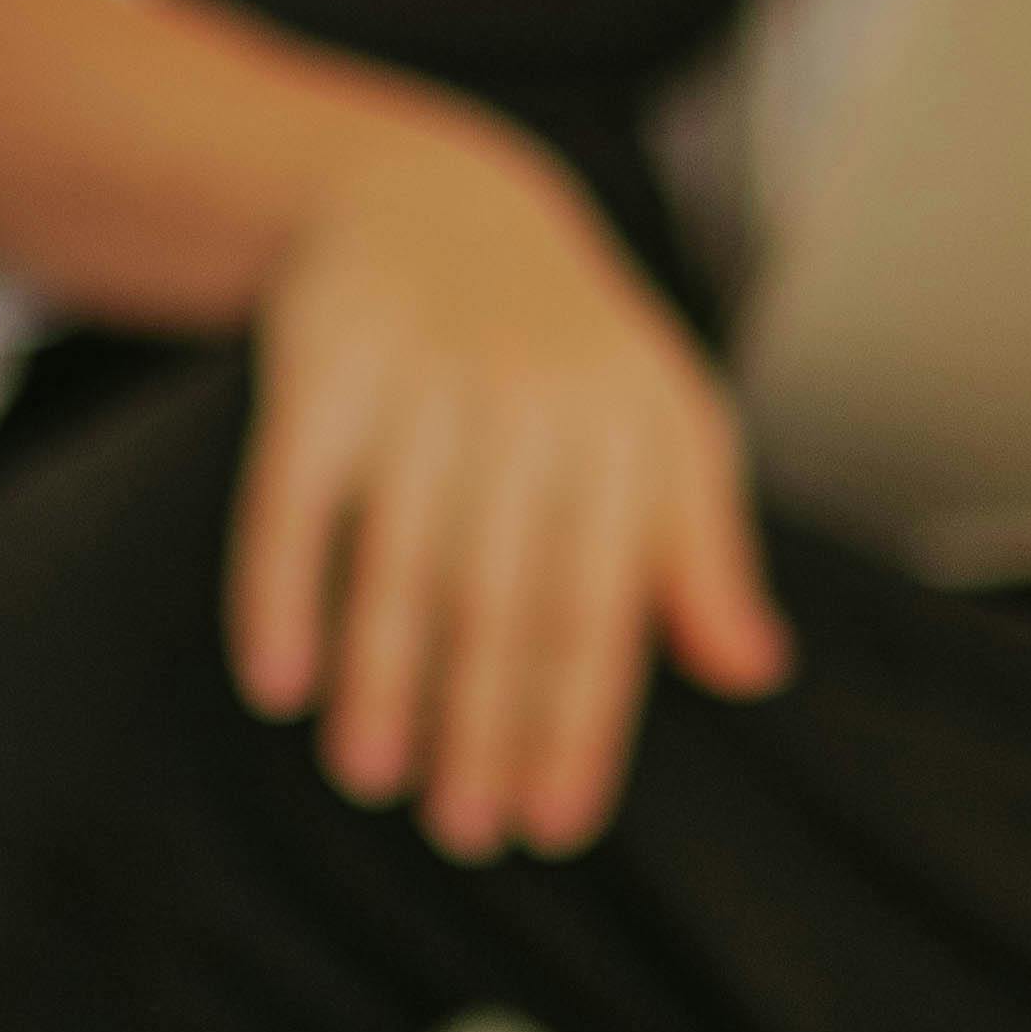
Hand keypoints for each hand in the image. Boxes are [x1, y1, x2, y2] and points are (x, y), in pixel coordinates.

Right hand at [229, 110, 790, 857]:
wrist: (435, 200)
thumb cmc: (566, 349)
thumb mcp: (661, 425)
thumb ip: (701, 549)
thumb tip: (752, 671)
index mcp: (625, 428)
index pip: (602, 604)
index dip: (577, 724)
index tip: (553, 823)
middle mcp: (527, 401)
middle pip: (502, 595)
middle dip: (481, 725)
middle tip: (462, 832)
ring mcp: (421, 379)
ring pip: (399, 556)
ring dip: (383, 678)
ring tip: (370, 778)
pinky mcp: (324, 363)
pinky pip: (291, 495)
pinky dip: (279, 591)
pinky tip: (278, 684)